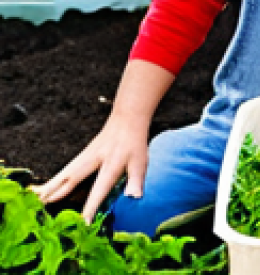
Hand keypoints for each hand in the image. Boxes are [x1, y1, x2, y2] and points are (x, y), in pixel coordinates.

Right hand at [33, 118, 149, 223]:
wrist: (127, 118)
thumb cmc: (135, 143)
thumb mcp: (141, 161)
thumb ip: (137, 180)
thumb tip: (134, 198)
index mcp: (111, 164)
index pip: (100, 189)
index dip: (92, 207)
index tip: (83, 223)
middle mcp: (94, 160)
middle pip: (72, 178)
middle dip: (57, 193)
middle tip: (41, 207)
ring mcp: (86, 156)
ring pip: (65, 173)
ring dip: (50, 186)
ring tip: (35, 199)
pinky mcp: (82, 155)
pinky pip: (66, 170)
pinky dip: (54, 180)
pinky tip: (44, 189)